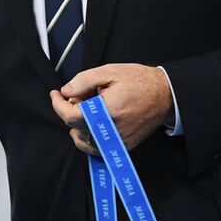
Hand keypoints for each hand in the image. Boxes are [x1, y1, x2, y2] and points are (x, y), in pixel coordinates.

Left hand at [49, 63, 173, 155]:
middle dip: (71, 109)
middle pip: (75, 126)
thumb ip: (83, 81)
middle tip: (81, 94)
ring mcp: (117, 142)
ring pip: (82, 139)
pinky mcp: (123, 147)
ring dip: (79, 123)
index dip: (58, 104)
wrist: (165, 95)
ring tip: (91, 106)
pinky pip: (95, 148)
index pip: (70, 116)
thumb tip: (66, 91)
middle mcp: (111, 131)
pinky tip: (93, 121)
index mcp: (107, 111)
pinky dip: (88, 136)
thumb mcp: (109, 72)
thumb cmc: (140, 82)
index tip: (55, 94)